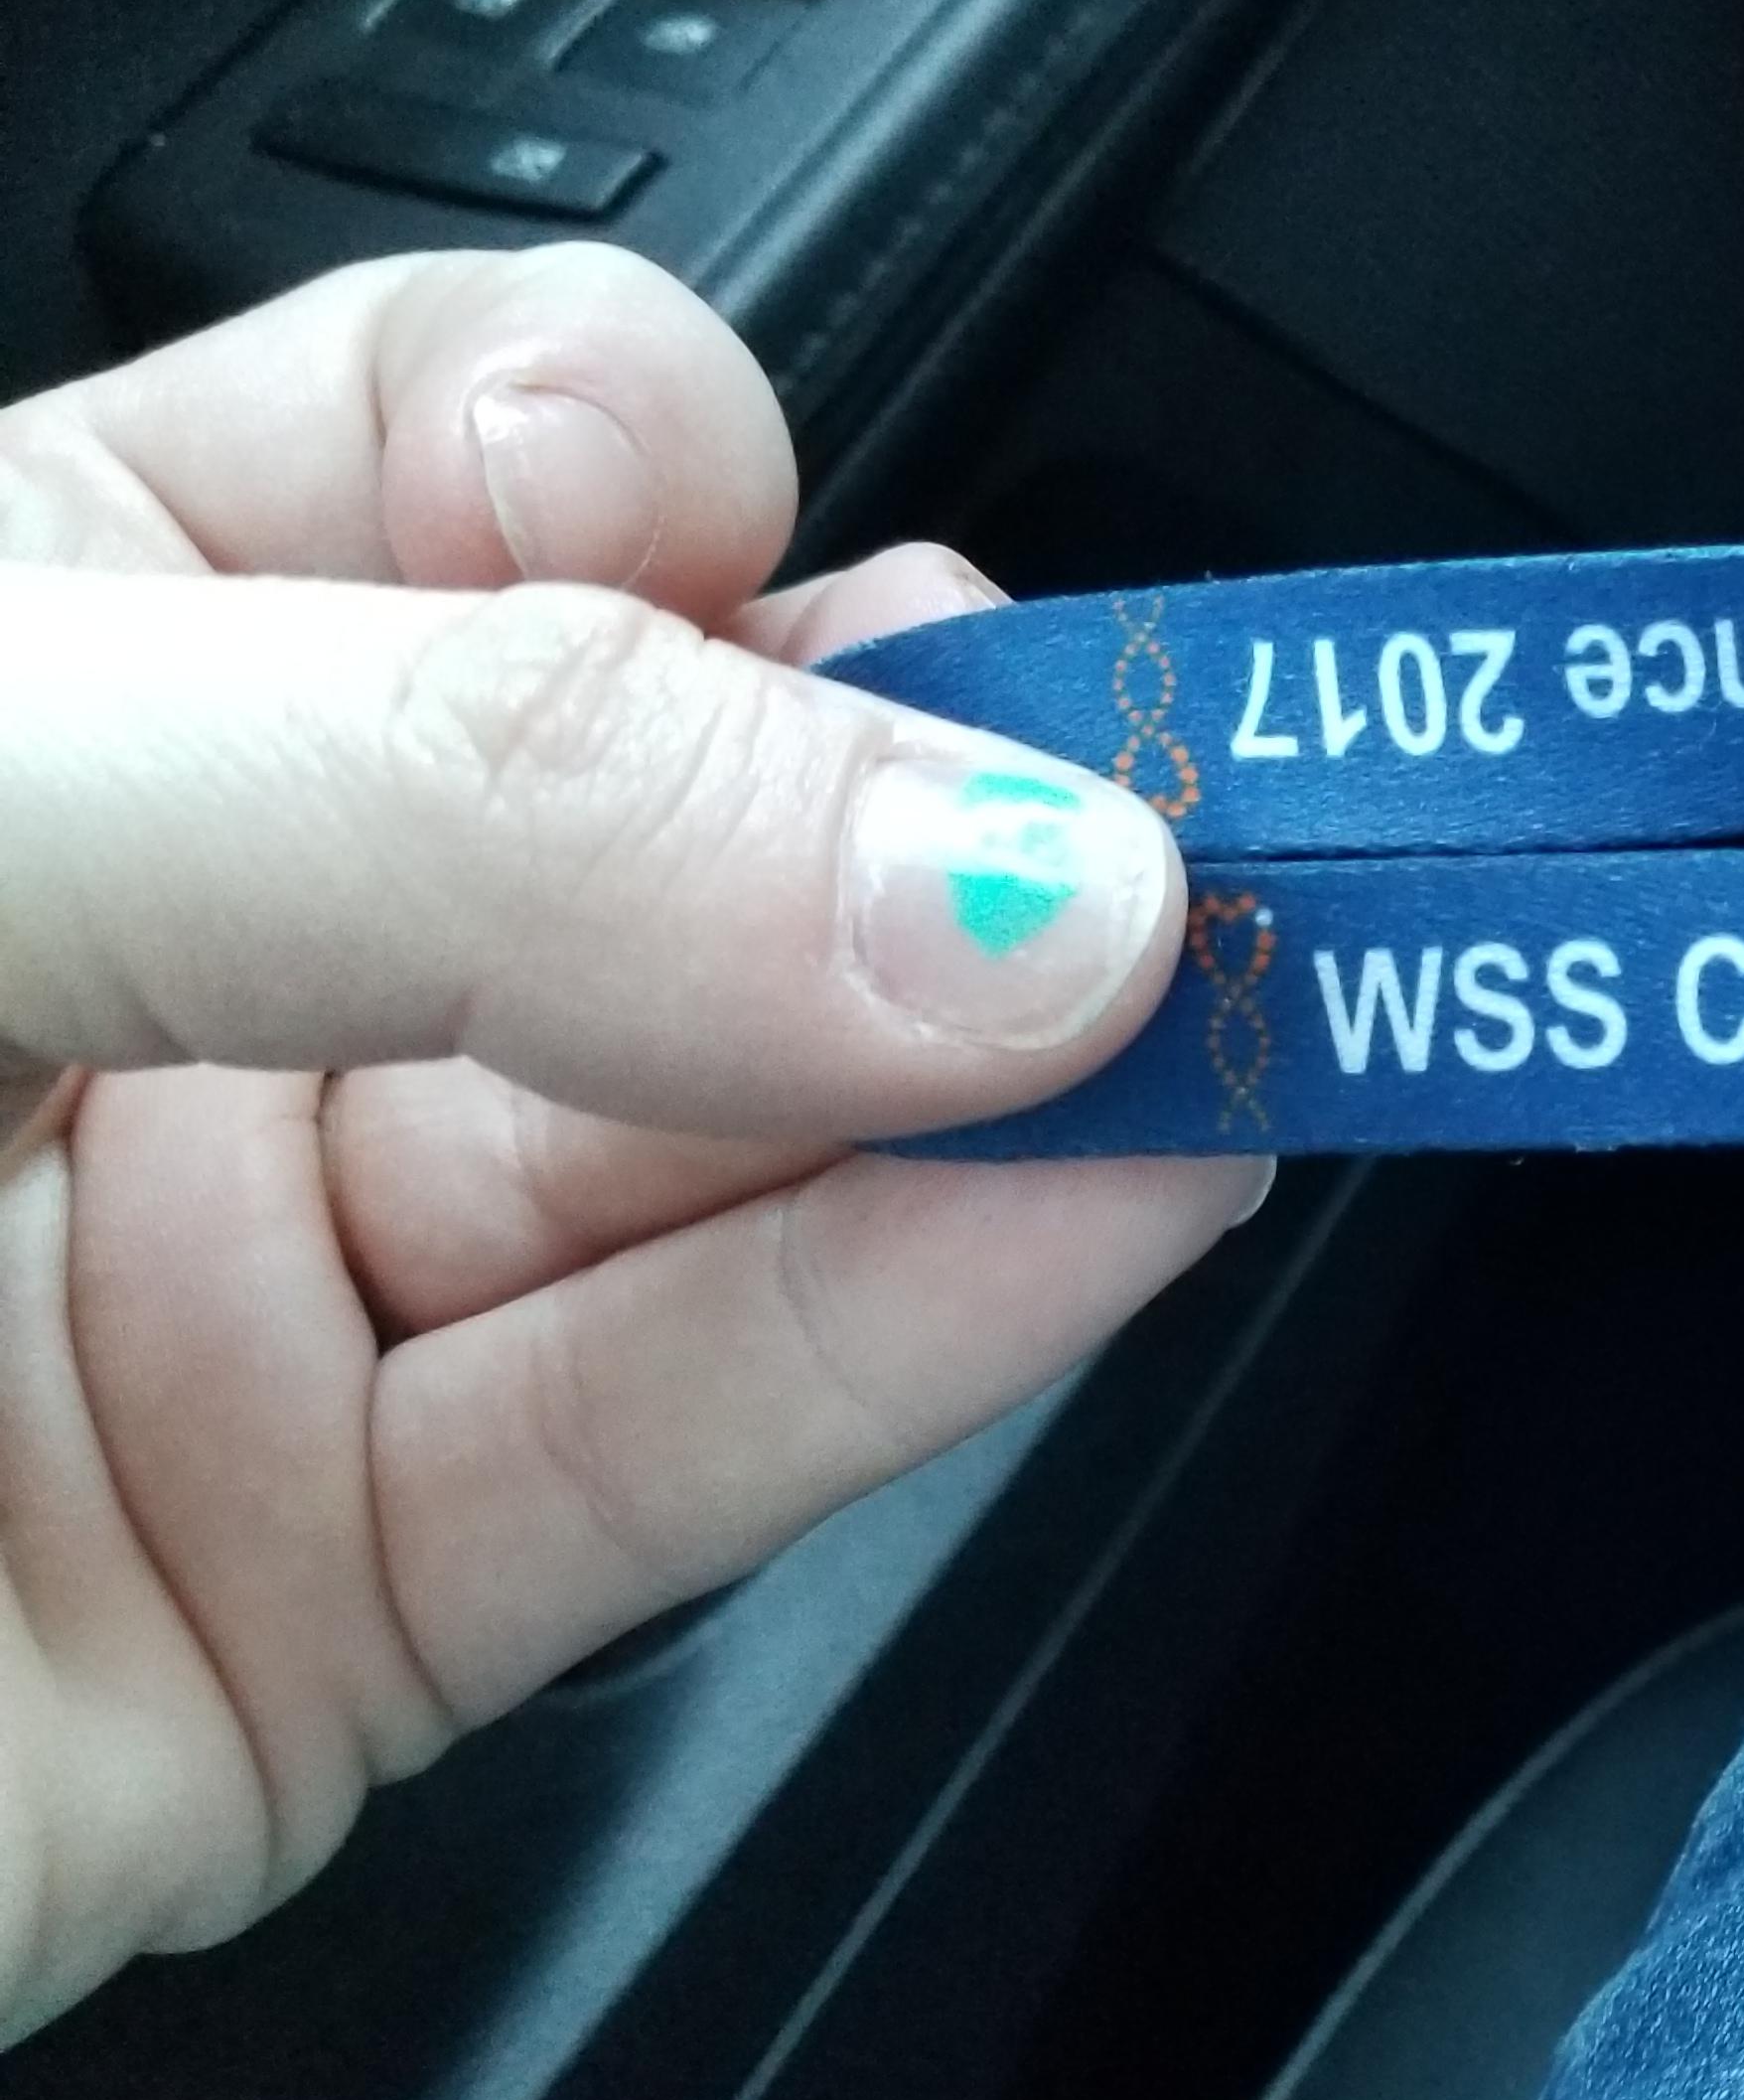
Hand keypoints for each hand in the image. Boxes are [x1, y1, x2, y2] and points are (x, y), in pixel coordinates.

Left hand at [0, 244, 1262, 2041]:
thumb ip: (433, 812)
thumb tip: (979, 858)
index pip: (442, 483)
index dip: (642, 489)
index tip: (775, 552)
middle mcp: (133, 963)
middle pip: (643, 826)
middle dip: (915, 797)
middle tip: (1167, 788)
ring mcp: (225, 1294)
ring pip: (704, 1150)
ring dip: (999, 1078)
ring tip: (1255, 992)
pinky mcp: (314, 1616)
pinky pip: (666, 1443)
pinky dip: (926, 1335)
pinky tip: (1130, 1199)